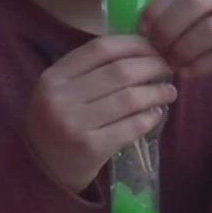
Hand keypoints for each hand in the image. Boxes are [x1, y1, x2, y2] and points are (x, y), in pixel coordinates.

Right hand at [24, 36, 175, 192]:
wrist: (43, 167)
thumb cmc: (58, 122)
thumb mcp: (60, 91)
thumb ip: (90, 70)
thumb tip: (142, 50)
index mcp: (53, 77)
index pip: (100, 48)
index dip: (134, 44)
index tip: (154, 48)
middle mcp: (60, 98)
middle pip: (120, 72)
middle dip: (153, 66)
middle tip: (168, 69)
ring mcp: (74, 124)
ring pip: (130, 98)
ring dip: (157, 93)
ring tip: (168, 92)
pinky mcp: (91, 148)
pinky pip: (132, 126)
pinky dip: (150, 118)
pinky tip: (156, 114)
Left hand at [142, 0, 211, 76]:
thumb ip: (196, 1)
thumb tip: (146, 19)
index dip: (158, 9)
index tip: (143, 31)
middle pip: (195, 4)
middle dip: (169, 31)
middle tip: (156, 51)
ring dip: (185, 51)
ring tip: (172, 65)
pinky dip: (206, 63)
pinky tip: (192, 72)